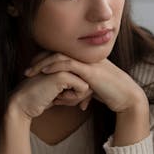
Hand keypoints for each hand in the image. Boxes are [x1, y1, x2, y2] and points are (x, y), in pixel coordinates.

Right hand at [9, 52, 92, 118]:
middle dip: (81, 94)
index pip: (87, 75)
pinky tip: (58, 97)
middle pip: (89, 78)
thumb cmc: (42, 97)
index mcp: (64, 59)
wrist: (23, 103)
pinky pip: (83, 88)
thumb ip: (76, 84)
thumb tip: (92, 89)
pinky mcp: (62, 74)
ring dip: (76, 96)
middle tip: (63, 99)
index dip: (82, 90)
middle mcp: (65, 58)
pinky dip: (73, 98)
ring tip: (60, 97)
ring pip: (88, 84)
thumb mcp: (62, 88)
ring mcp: (64, 64)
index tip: (70, 97)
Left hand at [25, 53, 145, 113]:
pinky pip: (68, 64)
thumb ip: (82, 91)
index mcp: (85, 58)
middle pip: (57, 51)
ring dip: (42, 63)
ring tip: (29, 72)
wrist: (127, 97)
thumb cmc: (112, 94)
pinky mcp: (90, 70)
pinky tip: (44, 72)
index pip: (60, 53)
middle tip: (26, 70)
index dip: (44, 59)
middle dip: (39, 59)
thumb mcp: (92, 90)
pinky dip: (54, 66)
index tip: (32, 68)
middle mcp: (86, 56)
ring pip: (59, 56)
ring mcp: (88, 61)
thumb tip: (74, 101)